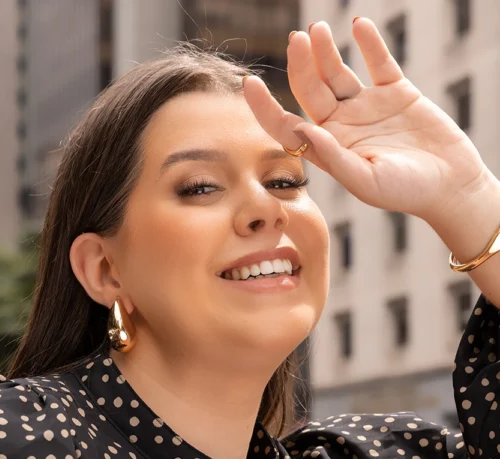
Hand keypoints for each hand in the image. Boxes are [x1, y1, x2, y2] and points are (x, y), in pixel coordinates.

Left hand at [243, 18, 489, 223]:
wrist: (449, 184)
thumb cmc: (405, 192)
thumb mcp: (366, 180)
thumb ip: (333, 156)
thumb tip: (300, 127)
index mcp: (328, 149)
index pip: (286, 125)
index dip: (265, 107)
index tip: (249, 83)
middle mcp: (342, 125)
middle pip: (310, 90)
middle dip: (300, 65)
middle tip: (297, 40)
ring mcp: (367, 106)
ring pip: (337, 72)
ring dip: (325, 51)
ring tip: (316, 30)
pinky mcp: (395, 91)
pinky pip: (378, 61)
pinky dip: (369, 42)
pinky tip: (358, 26)